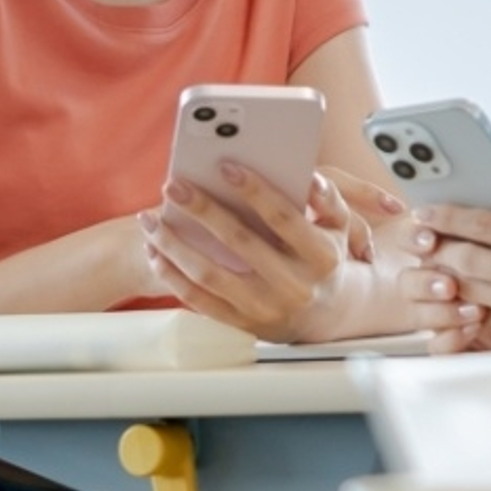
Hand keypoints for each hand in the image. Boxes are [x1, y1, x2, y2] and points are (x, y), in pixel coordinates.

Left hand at [142, 157, 349, 337]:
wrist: (325, 315)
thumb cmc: (325, 258)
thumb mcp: (339, 227)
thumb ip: (327, 199)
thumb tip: (309, 178)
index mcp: (320, 257)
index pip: (283, 218)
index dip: (255, 191)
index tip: (225, 166)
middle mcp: (294, 285)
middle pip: (239, 242)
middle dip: (202, 210)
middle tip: (173, 187)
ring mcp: (266, 308)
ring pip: (210, 274)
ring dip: (174, 244)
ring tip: (151, 221)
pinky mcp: (243, 324)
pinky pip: (198, 300)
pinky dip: (171, 275)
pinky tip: (155, 252)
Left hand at [412, 183, 490, 348]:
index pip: (485, 224)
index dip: (448, 216)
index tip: (428, 211)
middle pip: (466, 258)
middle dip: (437, 247)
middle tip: (422, 240)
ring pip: (469, 290)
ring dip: (446, 279)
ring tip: (435, 268)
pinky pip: (484, 321)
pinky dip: (467, 309)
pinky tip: (462, 300)